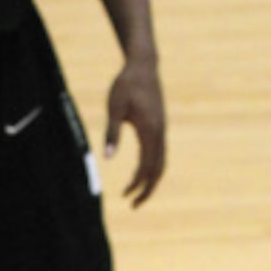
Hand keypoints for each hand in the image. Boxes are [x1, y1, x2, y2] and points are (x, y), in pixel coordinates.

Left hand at [103, 58, 165, 206]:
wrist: (143, 65)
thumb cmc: (125, 85)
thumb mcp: (113, 108)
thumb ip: (111, 132)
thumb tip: (108, 158)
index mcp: (150, 129)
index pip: (146, 165)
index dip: (136, 183)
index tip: (124, 196)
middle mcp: (160, 131)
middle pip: (159, 168)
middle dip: (148, 189)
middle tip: (134, 205)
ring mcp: (162, 128)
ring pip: (162, 161)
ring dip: (151, 180)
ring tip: (137, 194)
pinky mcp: (160, 125)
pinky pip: (160, 152)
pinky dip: (153, 167)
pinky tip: (141, 173)